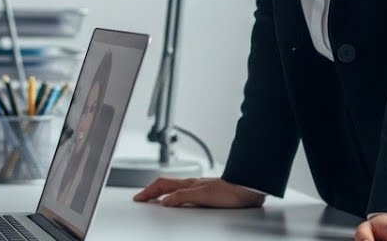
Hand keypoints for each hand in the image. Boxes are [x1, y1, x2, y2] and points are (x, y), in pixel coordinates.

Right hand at [132, 177, 264, 207]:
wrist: (247, 189)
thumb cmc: (229, 192)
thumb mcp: (202, 196)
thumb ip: (182, 197)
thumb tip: (165, 201)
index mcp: (187, 184)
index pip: (161, 185)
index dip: (148, 191)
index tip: (138, 198)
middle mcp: (192, 184)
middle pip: (165, 185)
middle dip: (151, 191)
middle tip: (142, 198)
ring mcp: (199, 187)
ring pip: (174, 188)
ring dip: (162, 192)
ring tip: (155, 198)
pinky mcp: (207, 193)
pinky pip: (184, 193)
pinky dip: (175, 196)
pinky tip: (179, 201)